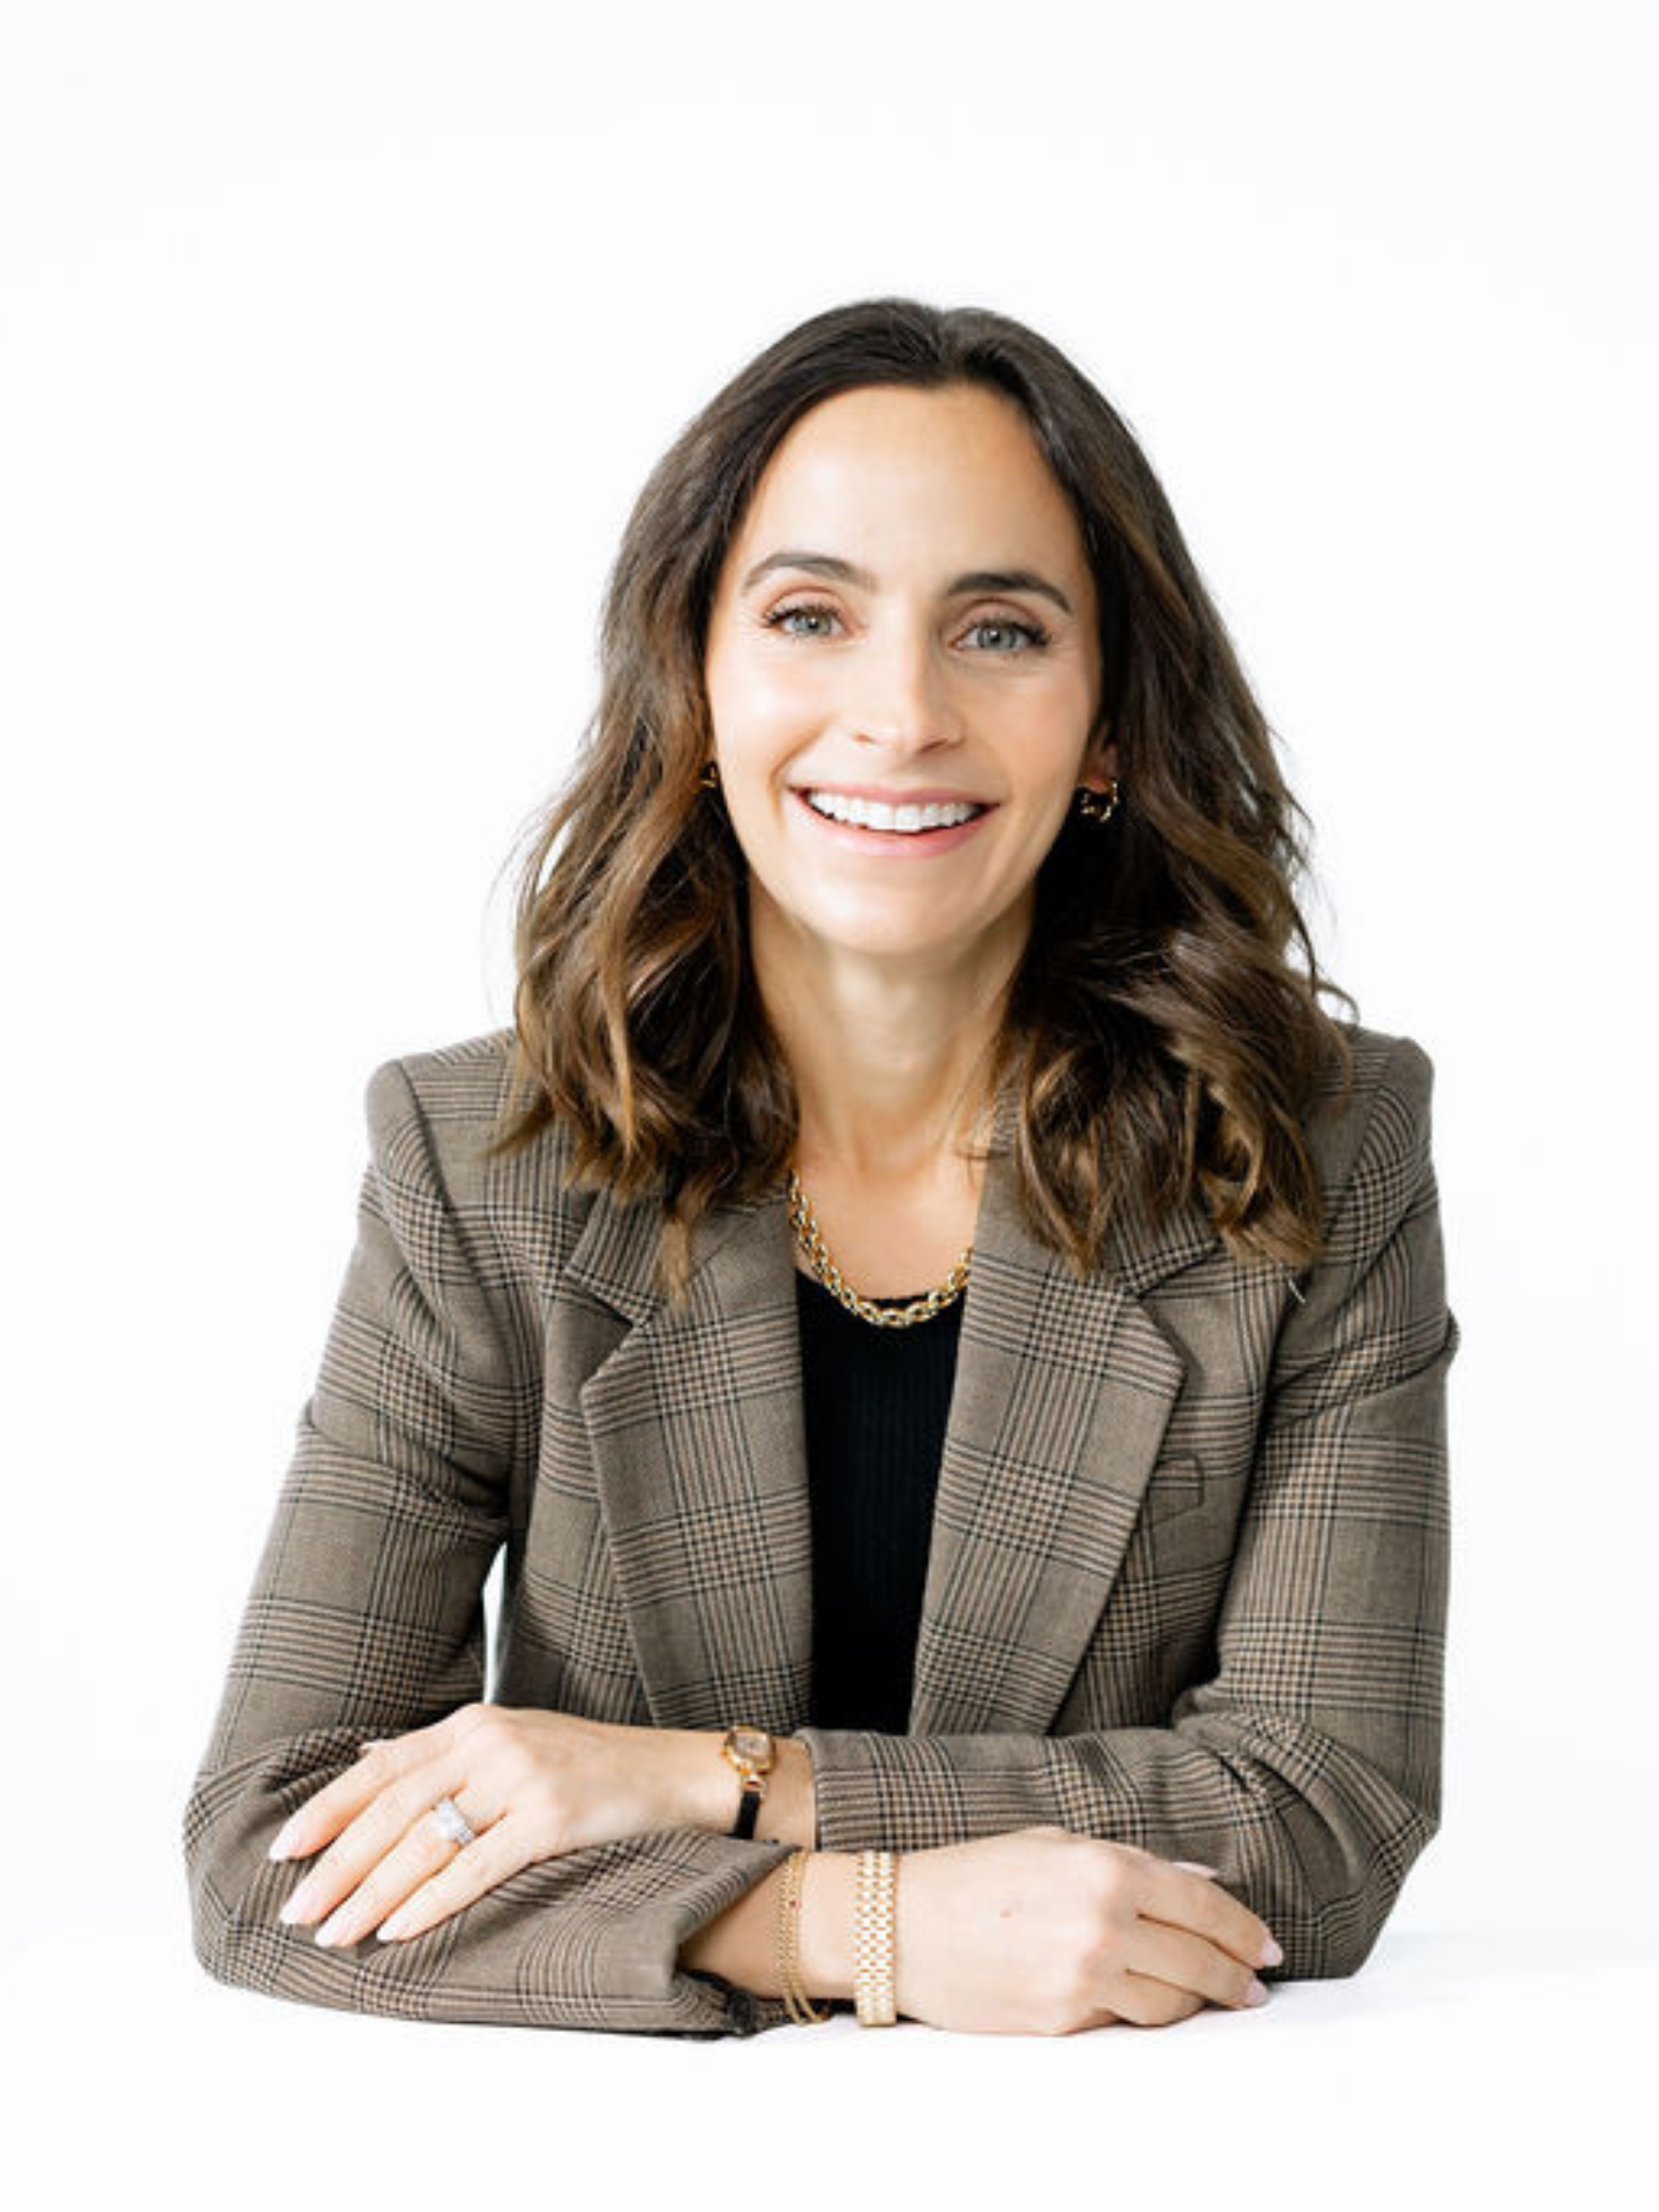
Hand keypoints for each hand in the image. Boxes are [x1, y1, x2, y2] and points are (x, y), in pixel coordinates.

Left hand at [266, 1703, 697, 1948]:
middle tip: (296, 1911)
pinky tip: (396, 1930)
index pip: (381, 1767)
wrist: (675, 1774)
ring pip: (424, 1843)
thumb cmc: (591, 1767)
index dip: (328, 1809)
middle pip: (392, 1809)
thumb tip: (369, 1764)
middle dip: (336, 1865)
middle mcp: (490, 1742)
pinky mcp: (551, 1817)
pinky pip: (475, 1868)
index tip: (284, 1850)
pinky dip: (429, 1903)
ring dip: (371, 1894)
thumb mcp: (513, 1742)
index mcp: (473, 1724)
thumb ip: (448, 1756)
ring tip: (334, 1933)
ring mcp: (521, 1777)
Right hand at [893, 1826, 1280, 2033]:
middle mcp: (1104, 1925)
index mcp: (1107, 1869)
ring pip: (1170, 2004)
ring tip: (1216, 2000)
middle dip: (1235, 1975)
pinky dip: (1146, 2012)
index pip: (1202, 1904)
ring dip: (1200, 2003)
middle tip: (1255, 1986)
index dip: (1243, 1930)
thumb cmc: (976, 1874)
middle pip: (1198, 1961)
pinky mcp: (1062, 2021)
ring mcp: (1083, 1979)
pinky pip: (1123, 2021)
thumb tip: (1198, 1877)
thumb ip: (1133, 1861)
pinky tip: (1157, 2005)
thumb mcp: (1055, 1844)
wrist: (901, 1925)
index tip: (1267, 1948)